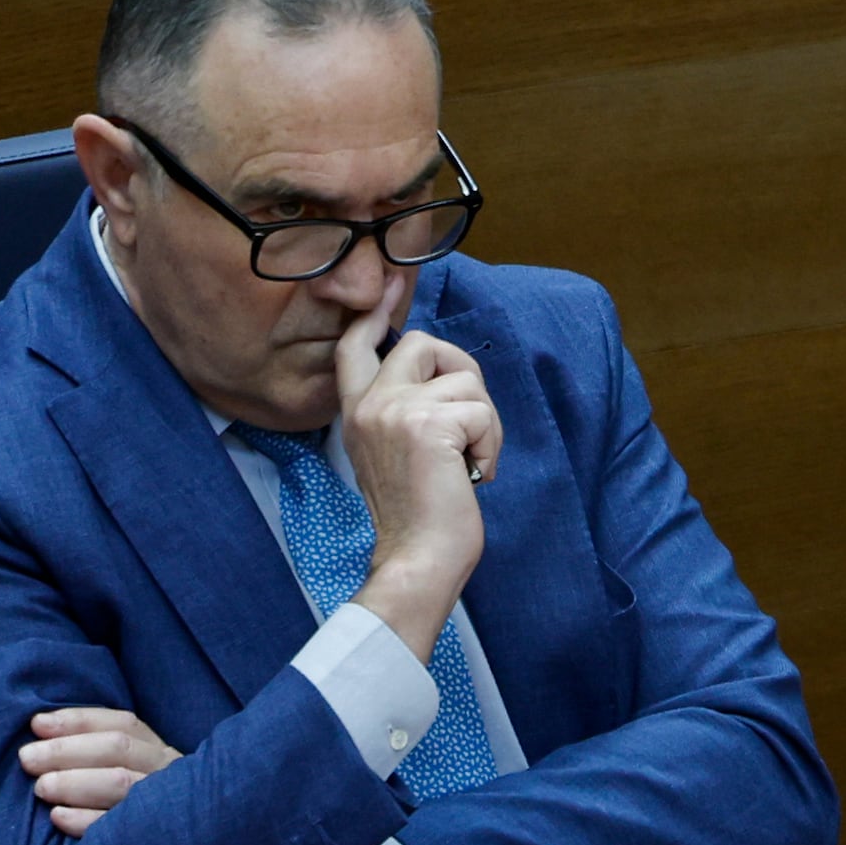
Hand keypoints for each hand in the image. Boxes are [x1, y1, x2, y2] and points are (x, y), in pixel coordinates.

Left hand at [21, 707, 177, 840]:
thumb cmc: (117, 805)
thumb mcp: (118, 770)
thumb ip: (89, 748)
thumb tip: (39, 724)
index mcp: (156, 750)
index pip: (121, 724)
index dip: (77, 721)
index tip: (36, 725)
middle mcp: (163, 771)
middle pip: (117, 748)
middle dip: (66, 750)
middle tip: (27, 758)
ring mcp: (160, 805)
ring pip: (120, 783)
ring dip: (74, 782)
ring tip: (40, 787)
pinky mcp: (148, 839)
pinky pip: (116, 828)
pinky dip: (84, 819)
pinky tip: (57, 817)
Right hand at [331, 289, 499, 663]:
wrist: (418, 559)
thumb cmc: (421, 514)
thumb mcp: (400, 453)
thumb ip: (407, 412)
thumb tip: (443, 375)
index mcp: (359, 413)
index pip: (354, 348)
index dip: (373, 314)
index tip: (388, 285)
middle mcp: (369, 405)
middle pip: (424, 342)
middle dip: (461, 372)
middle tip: (467, 424)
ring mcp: (394, 411)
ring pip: (465, 379)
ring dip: (484, 422)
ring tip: (466, 463)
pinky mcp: (426, 424)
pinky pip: (482, 411)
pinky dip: (490, 444)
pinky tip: (472, 475)